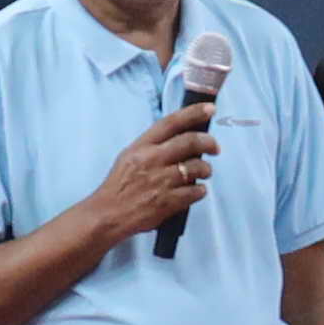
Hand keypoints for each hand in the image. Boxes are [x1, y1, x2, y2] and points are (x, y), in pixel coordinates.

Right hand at [85, 97, 223, 248]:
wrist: (108, 214)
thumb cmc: (119, 186)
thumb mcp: (129, 157)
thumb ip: (152, 146)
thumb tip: (180, 136)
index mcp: (141, 147)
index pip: (171, 122)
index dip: (193, 113)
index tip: (210, 109)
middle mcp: (152, 160)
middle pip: (190, 142)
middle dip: (209, 142)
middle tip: (215, 147)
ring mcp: (161, 181)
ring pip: (197, 167)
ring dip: (206, 169)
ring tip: (204, 172)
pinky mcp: (167, 202)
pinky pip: (195, 191)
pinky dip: (200, 190)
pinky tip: (196, 190)